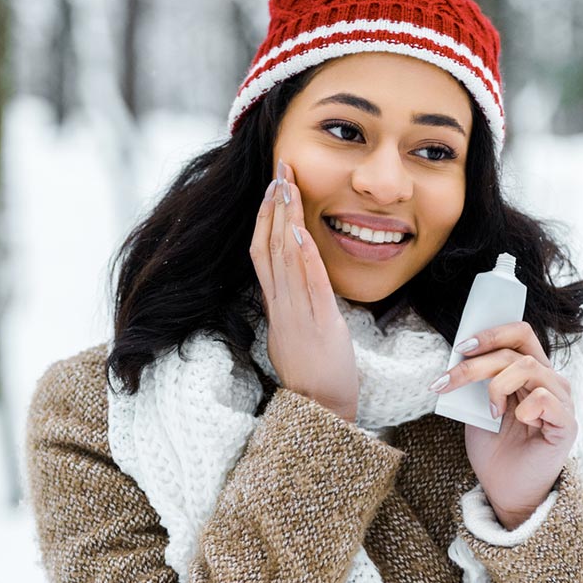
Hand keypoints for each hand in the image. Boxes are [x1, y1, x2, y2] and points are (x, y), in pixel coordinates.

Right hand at [249, 160, 359, 421]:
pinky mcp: (320, 327)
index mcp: (276, 306)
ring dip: (285, 220)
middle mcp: (282, 306)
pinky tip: (301, 232)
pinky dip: (305, 258)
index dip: (264, 218)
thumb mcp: (295, 333)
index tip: (270, 187)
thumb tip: (290, 282)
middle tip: (280, 170)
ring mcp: (298, 316)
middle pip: (270, 247)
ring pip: (285, 260)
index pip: (262, 253)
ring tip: (287, 186)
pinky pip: (310, 288)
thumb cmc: (313, 374)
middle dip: (274, 206)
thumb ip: (290, 306)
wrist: (320, 413)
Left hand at [435, 322, 576, 528]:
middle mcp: (549, 380)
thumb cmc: (494, 447)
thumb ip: (478, 379)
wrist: (505, 491)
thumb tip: (461, 352)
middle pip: (517, 349)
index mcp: (530, 371)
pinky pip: (546, 399)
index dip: (491, 333)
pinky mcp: (567, 424)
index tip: (461, 347)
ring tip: (490, 411)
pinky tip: (517, 421)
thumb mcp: (477, 405)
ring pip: (528, 367)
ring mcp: (561, 401)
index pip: (520, 333)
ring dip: (497, 385)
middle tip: (450, 380)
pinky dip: (524, 407)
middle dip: (478, 362)